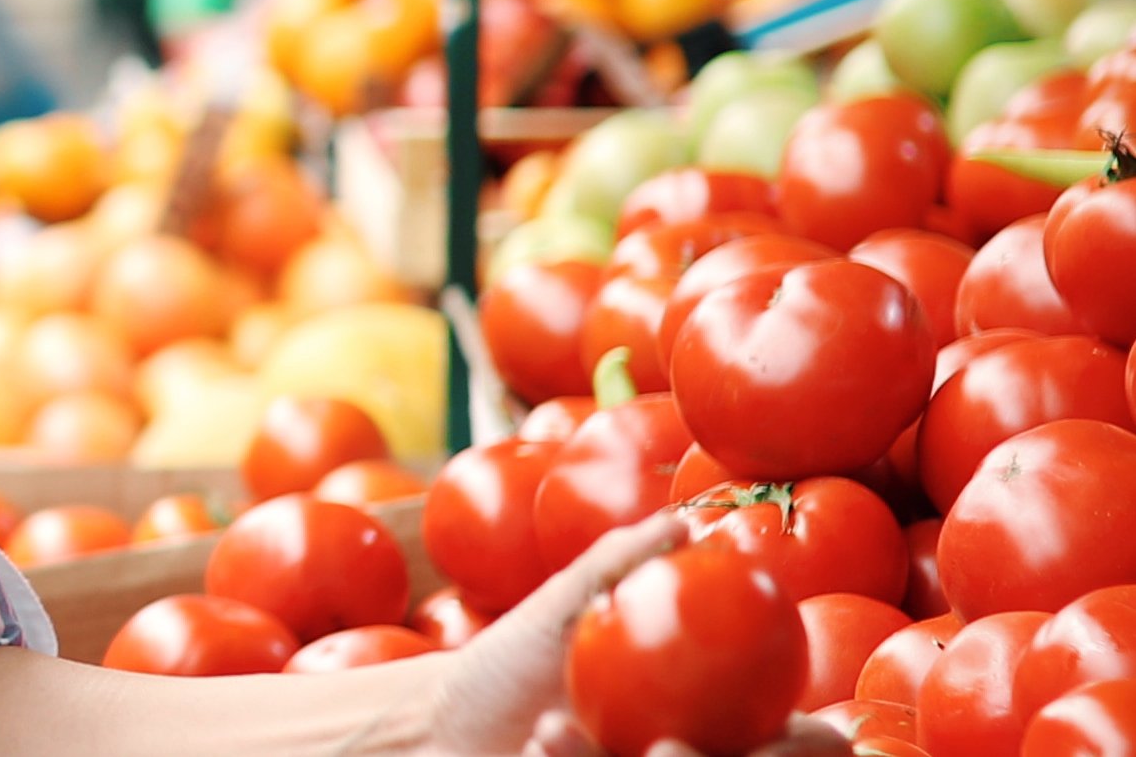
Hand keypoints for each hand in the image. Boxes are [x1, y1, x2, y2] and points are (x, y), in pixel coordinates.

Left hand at [421, 515, 851, 756]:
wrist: (440, 720)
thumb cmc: (507, 665)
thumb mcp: (559, 610)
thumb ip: (620, 564)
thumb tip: (684, 520)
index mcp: (710, 720)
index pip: (794, 739)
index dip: (813, 743)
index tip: (805, 729)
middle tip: (672, 747)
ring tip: (587, 737)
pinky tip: (541, 740)